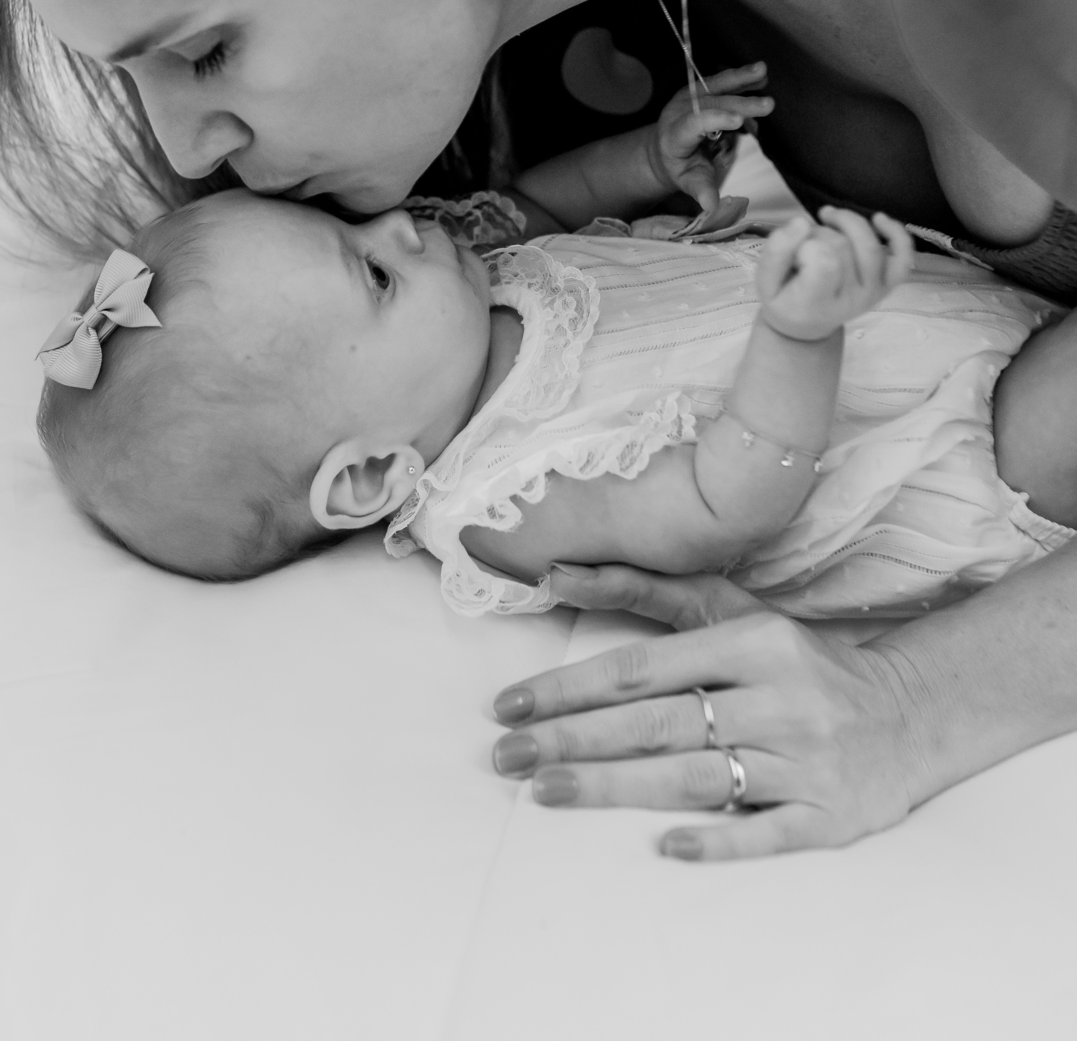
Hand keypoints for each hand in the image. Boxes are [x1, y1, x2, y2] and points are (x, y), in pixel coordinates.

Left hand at [491, 566, 928, 859]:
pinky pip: (763, 831)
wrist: (911, 716)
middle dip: (572, 741)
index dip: (570, 688)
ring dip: (613, 788)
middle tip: (506, 756)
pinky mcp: (828, 817)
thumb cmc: (799, 663)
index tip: (509, 707)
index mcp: (755, 643)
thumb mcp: (740, 613)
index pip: (642, 669)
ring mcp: (805, 761)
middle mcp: (778, 699)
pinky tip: (662, 845)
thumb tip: (562, 571)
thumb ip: (655, 591)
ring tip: (545, 793)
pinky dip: (715, 839)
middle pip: (656, 724)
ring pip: (694, 778)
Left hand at [649, 64, 772, 214]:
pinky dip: (740, 77)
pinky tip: (761, 73)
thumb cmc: (680, 167)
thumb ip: (700, 189)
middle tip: (768, 105)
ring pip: (714, 84)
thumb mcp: (687, 181)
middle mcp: (679, 110)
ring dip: (740, 78)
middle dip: (741, 103)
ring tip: (762, 71)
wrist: (667, 147)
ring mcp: (688, 97)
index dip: (715, 120)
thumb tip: (711, 206)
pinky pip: (720, 81)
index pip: (694, 124)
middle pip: (711, 104)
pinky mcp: (699, 89)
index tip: (739, 119)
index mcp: (675, 135)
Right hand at [757, 207, 913, 340]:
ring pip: (870, 246)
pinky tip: (878, 219)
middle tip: (803, 244)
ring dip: (848, 222)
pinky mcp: (886, 285)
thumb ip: (776, 251)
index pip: (825, 262)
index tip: (795, 252)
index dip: (808, 245)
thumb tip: (800, 222)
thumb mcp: (764, 282)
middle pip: (842, 247)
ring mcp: (872, 293)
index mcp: (816, 302)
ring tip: (827, 218)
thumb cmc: (784, 300)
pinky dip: (896, 235)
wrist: (806, 326)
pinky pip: (902, 259)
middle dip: (819, 233)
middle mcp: (851, 300)